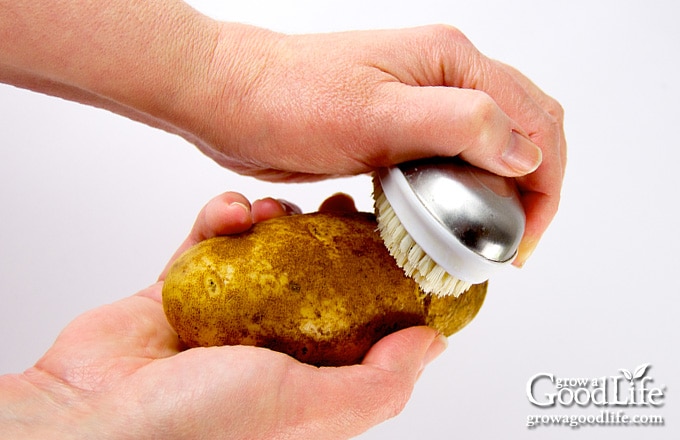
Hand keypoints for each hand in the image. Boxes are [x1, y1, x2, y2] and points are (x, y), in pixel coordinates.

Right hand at [0, 192, 446, 439]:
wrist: (88, 414)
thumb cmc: (194, 427)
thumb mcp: (309, 409)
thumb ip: (378, 382)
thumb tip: (430, 345)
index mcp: (307, 383)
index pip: (362, 327)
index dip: (382, 282)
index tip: (392, 242)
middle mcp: (269, 351)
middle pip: (316, 281)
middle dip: (331, 239)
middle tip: (339, 207)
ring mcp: (223, 318)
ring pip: (265, 254)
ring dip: (275, 223)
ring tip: (276, 211)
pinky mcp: (180, 292)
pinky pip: (209, 242)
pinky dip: (220, 220)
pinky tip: (229, 214)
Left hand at [1, 2, 563, 263]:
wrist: (232, 100)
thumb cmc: (290, 99)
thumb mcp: (377, 115)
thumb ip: (460, 125)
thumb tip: (525, 151)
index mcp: (453, 62)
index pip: (536, 121)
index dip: (544, 185)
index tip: (523, 239)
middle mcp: (445, 79)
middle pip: (523, 132)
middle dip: (531, 190)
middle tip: (510, 245)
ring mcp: (422, 104)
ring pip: (488, 149)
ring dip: (498, 193)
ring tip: (483, 239)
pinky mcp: (398, 131)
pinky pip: (449, 161)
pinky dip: (461, 192)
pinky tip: (447, 220)